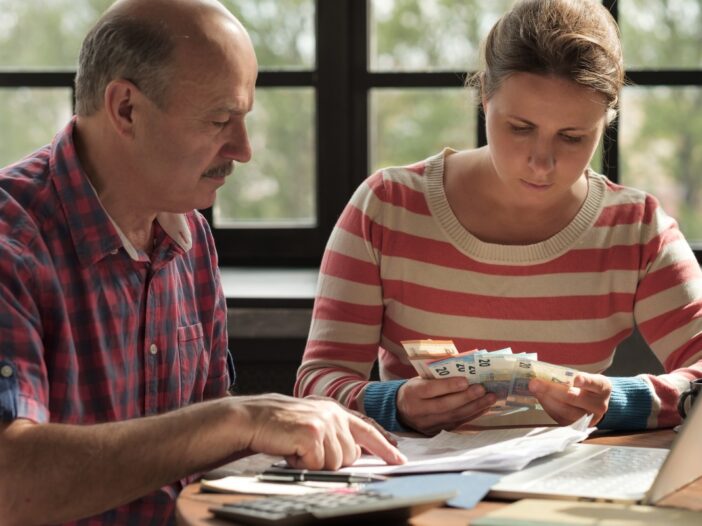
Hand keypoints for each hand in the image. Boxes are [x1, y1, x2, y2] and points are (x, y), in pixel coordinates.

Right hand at [231, 393, 406, 469]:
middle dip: (330, 460)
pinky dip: (303, 464)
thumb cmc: (280, 425)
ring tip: (297, 448)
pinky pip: (318, 465)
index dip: (384, 446)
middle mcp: (334, 414)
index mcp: (335, 410)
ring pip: (336, 463)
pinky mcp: (312, 434)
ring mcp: (324, 423)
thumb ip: (335, 432)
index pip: (367, 429)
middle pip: (351, 455)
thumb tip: (356, 451)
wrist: (253, 418)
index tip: (399, 458)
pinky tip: (291, 451)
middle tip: (307, 450)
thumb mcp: (313, 422)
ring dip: (315, 463)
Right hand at [397, 377, 496, 434]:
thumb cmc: (416, 389)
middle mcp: (419, 411)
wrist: (401, 410)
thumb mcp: (420, 379)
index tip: (465, 381)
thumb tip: (464, 368)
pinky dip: (472, 415)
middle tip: (483, 389)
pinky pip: (457, 423)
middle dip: (466, 397)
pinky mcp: (437, 431)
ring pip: (453, 416)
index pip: (430, 390)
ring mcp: (428, 424)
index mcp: (412, 393)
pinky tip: (484, 407)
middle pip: (444, 406)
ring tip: (490, 398)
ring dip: (474, 407)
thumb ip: (437, 376)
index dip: (448, 386)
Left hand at [529, 372, 611, 424]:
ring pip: (565, 411)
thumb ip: (571, 375)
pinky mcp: (577, 426)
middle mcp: (598, 405)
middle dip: (551, 390)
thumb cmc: (586, 386)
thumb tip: (544, 373)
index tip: (576, 378)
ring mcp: (588, 418)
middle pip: (574, 398)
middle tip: (535, 383)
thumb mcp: (585, 377)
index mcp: (602, 388)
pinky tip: (540, 397)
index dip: (585, 381)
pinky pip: (561, 418)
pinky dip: (548, 406)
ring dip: (546, 399)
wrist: (595, 403)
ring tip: (535, 389)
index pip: (594, 384)